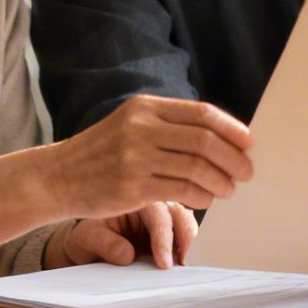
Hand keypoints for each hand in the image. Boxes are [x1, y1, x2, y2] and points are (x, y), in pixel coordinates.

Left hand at [48, 202, 200, 269]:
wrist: (86, 244)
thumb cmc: (87, 235)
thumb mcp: (86, 238)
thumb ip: (104, 243)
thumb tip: (127, 255)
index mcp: (134, 197)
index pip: (157, 214)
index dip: (163, 238)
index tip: (163, 263)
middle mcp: (153, 205)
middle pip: (180, 213)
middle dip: (186, 237)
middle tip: (182, 263)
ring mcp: (163, 219)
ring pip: (187, 223)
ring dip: (189, 243)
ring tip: (183, 266)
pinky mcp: (168, 234)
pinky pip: (184, 237)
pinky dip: (187, 250)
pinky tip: (182, 265)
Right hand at [51, 95, 253, 215]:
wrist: (58, 176)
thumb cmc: (104, 152)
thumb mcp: (131, 124)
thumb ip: (170, 126)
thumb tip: (224, 137)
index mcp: (145, 107)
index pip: (201, 113)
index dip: (231, 129)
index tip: (248, 143)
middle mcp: (141, 128)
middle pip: (204, 140)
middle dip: (233, 159)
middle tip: (246, 172)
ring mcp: (135, 158)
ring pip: (196, 168)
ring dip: (221, 181)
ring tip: (228, 189)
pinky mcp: (132, 187)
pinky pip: (180, 190)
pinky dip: (201, 196)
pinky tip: (205, 199)